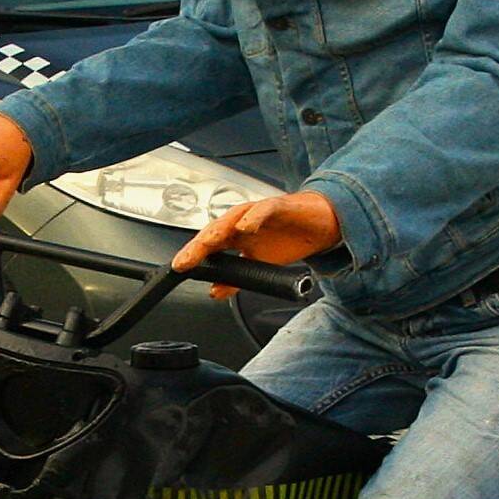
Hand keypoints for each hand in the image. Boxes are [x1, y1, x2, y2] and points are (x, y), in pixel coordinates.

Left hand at [171, 190, 341, 298]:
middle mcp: (242, 221)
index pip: (209, 245)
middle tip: (186, 260)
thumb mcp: (259, 264)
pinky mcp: (279, 206)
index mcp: (236, 235)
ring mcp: (258, 212)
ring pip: (234, 217)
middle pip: (215, 231)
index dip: (193, 256)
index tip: (179, 269)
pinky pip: (264, 209)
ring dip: (220, 229)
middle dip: (199, 245)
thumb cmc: (288, 237)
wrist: (319, 223)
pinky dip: (254, 217)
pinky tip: (245, 226)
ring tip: (208, 242)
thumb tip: (215, 291)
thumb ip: (237, 278)